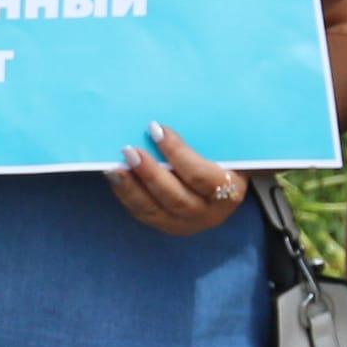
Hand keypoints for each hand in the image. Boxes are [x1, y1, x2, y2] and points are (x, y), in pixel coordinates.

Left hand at [107, 121, 250, 236]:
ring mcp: (188, 223)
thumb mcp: (226, 146)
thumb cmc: (224, 156)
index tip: (156, 129)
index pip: (200, 175)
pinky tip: (116, 178)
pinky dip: (127, 196)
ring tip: (115, 168)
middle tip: (129, 150)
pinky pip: (144, 214)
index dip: (177, 153)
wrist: (226, 182)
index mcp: (231, 190)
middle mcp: (210, 213)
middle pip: (176, 198)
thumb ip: (208, 136)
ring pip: (156, 210)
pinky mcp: (168, 225)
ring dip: (132, 189)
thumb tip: (167, 121)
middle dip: (150, 174)